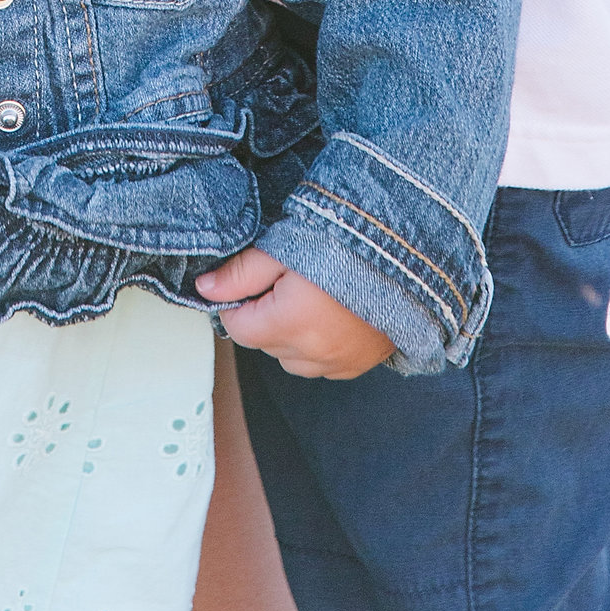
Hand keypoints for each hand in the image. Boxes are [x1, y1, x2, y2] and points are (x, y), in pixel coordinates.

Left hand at [197, 248, 395, 380]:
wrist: (405, 257)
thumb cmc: (342, 244)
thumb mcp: (283, 248)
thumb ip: (240, 274)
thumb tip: (204, 289)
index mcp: (289, 323)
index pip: (238, 328)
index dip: (237, 302)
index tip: (251, 280)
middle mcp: (311, 354)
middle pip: (263, 343)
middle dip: (263, 315)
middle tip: (285, 279)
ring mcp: (337, 364)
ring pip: (290, 358)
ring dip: (288, 335)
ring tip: (308, 296)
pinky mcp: (356, 365)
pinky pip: (319, 365)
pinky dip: (315, 346)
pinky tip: (328, 315)